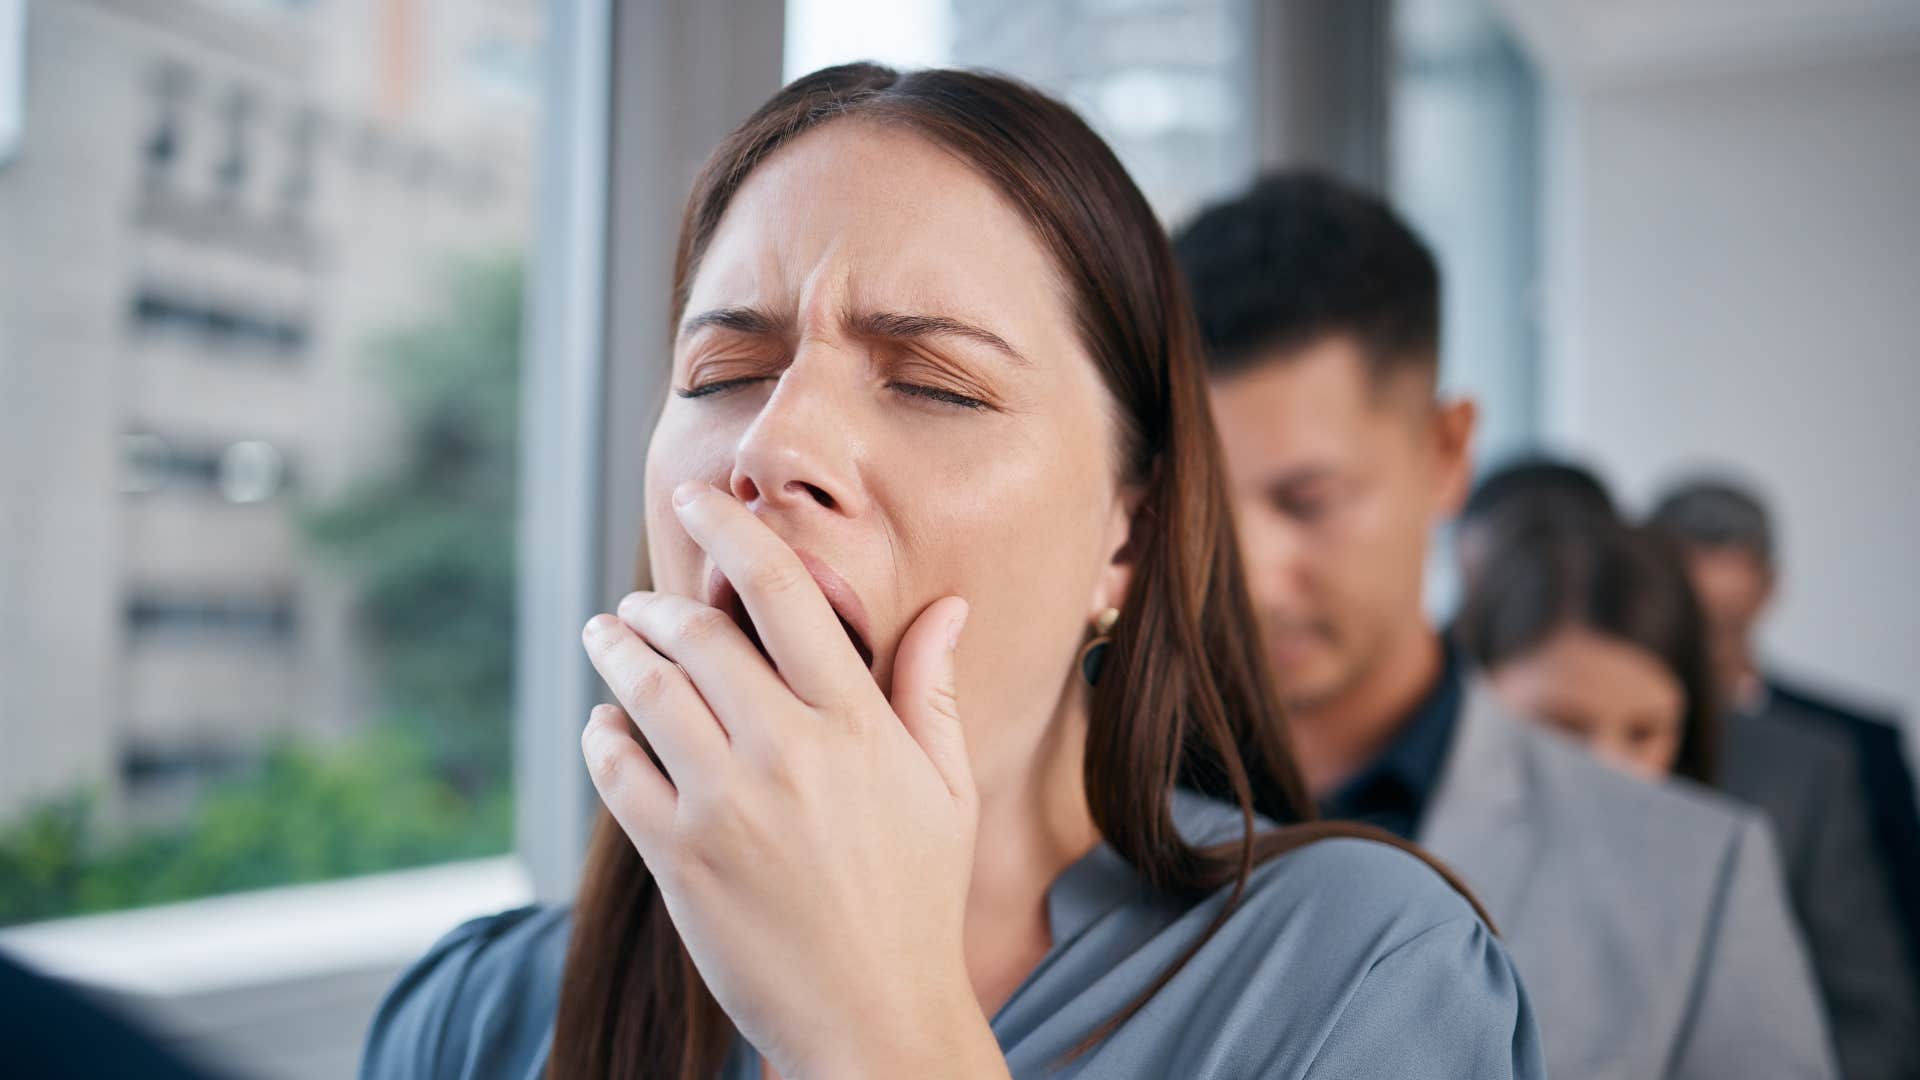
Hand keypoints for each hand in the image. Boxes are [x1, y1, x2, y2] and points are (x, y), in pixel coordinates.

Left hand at [580, 481, 1005, 1079]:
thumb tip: (948, 607)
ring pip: (647, 692)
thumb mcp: (944, 789)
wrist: (874, 1018)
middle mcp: (789, 750)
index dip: (732, 531)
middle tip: (639, 603)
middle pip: (698, 636)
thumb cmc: (916, 899)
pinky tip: (605, 727)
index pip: (783, 592)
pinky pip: (617, 771)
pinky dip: (601, 736)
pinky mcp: (680, 856)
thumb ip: (931, 689)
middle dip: (655, 605)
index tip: (698, 501)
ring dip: (616, 652)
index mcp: (857, 724)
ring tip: (606, 638)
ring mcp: (728, 804)